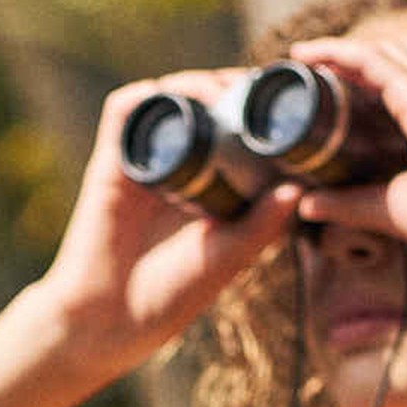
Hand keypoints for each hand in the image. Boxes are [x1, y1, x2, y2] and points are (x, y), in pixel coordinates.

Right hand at [19, 75, 304, 377]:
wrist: (106, 322)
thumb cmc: (167, 299)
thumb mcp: (226, 260)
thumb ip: (260, 228)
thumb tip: (299, 190)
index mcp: (208, 189)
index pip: (236, 133)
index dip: (258, 111)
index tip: (286, 103)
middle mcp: (176, 168)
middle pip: (204, 105)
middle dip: (233, 87)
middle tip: (258, 87)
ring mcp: (144, 162)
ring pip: (169, 98)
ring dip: (197, 84)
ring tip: (225, 91)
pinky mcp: (111, 162)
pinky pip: (125, 111)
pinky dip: (149, 94)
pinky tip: (178, 98)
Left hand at [277, 38, 406, 274]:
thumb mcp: (385, 210)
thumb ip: (347, 204)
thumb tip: (306, 205)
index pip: (383, 108)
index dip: (352, 100)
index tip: (317, 105)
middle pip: (377, 78)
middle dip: (341, 71)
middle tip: (302, 73)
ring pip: (371, 61)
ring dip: (333, 55)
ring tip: (300, 55)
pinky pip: (369, 61)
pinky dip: (338, 53)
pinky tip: (309, 52)